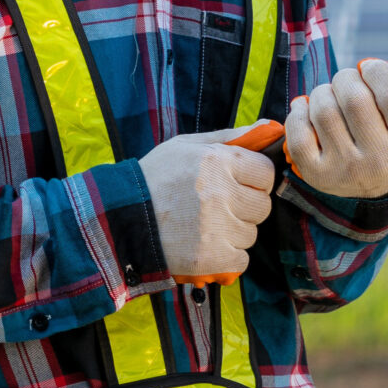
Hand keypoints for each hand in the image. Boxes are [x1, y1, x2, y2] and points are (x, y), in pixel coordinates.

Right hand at [136, 126, 276, 279]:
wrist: (119, 219)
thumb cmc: (155, 179)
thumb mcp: (184, 146)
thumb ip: (228, 137)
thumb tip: (268, 128)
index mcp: (217, 161)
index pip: (265, 173)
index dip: (251, 179)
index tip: (233, 184)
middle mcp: (220, 193)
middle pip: (262, 205)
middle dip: (243, 207)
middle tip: (214, 206)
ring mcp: (218, 228)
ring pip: (250, 234)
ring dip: (232, 232)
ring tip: (201, 226)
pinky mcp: (213, 258)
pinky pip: (241, 259)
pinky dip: (225, 256)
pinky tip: (203, 245)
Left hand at [285, 58, 387, 200]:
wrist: (370, 189)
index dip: (377, 71)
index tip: (370, 66)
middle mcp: (380, 162)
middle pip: (353, 98)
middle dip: (347, 78)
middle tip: (348, 78)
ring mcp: (345, 170)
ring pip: (323, 109)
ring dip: (323, 91)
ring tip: (331, 93)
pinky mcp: (315, 173)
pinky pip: (298, 130)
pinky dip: (299, 111)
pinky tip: (308, 108)